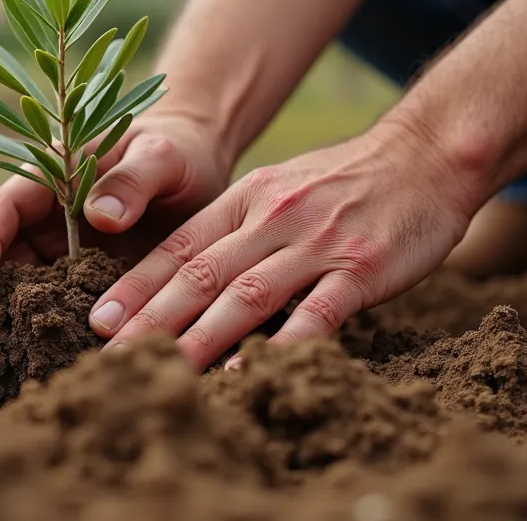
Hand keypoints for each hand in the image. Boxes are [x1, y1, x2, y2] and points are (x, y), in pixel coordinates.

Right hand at [0, 113, 230, 329]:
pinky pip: (36, 300)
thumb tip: (98, 217)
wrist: (196, 167)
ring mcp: (48, 244)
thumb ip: (134, 180)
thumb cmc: (176, 152)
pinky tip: (21, 353)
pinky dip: (21, 324)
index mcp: (48, 174)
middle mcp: (38, 211)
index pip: (0, 208)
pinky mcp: (66, 274)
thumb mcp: (162, 156)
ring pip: (0, 278)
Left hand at [89, 120, 481, 369]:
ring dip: (199, 337)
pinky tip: (247, 371)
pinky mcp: (362, 268)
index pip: (178, 248)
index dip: (136, 287)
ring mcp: (316, 244)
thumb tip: (184, 281)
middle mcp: (271, 218)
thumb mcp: (279, 190)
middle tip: (111, 357)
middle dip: (150, 320)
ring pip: (245, 295)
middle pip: (200, 275)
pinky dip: (277, 344)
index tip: (98, 320)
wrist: (428, 155)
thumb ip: (236, 231)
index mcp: (245, 200)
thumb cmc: (347, 183)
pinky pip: (314, 313)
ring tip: (162, 370)